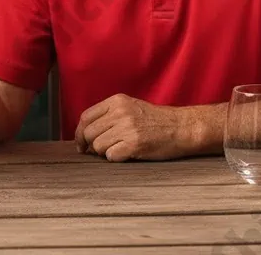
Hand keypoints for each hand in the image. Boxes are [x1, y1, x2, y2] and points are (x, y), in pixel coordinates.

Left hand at [74, 94, 194, 160]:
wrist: (181, 128)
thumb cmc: (155, 120)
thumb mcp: (130, 107)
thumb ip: (109, 114)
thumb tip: (85, 132)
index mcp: (116, 101)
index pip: (86, 117)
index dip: (79, 132)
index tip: (81, 143)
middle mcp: (119, 112)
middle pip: (88, 133)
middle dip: (89, 145)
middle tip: (94, 152)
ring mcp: (127, 128)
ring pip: (98, 146)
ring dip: (104, 152)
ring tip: (117, 150)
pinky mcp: (134, 144)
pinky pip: (111, 156)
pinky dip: (114, 159)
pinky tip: (125, 155)